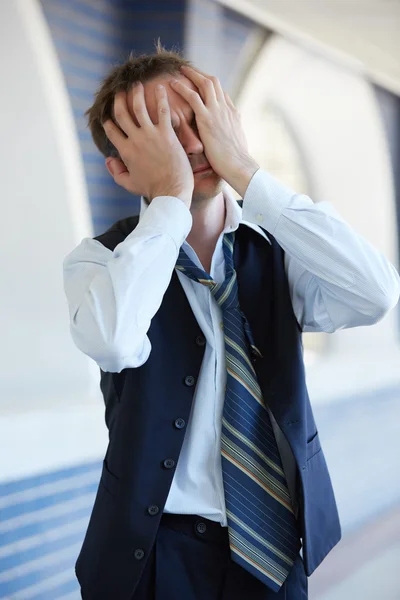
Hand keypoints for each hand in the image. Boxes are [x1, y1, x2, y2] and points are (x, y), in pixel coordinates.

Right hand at [103, 83, 193, 206]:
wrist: (171, 191)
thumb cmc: (152, 189)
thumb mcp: (129, 183)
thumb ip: (116, 172)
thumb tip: (108, 160)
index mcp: (125, 151)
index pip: (111, 130)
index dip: (108, 120)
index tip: (109, 114)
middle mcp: (135, 140)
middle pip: (122, 113)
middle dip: (119, 100)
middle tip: (120, 91)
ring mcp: (151, 135)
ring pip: (139, 107)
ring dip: (136, 93)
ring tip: (137, 84)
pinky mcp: (166, 133)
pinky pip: (163, 110)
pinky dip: (161, 97)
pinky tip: (161, 88)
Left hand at [170, 66, 258, 193]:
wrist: (239, 166)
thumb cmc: (236, 162)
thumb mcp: (236, 144)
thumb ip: (230, 135)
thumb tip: (226, 137)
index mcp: (233, 114)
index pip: (222, 93)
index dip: (211, 86)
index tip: (201, 82)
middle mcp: (226, 108)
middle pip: (214, 82)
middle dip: (200, 74)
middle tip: (188, 70)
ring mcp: (217, 112)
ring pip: (205, 84)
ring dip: (192, 74)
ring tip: (180, 70)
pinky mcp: (207, 119)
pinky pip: (193, 97)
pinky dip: (182, 88)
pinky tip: (173, 84)